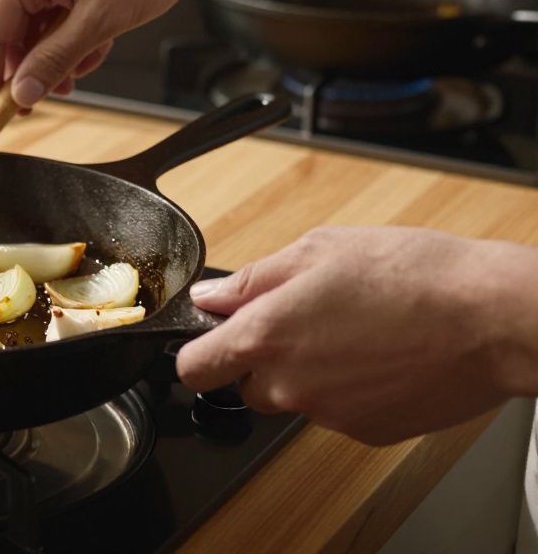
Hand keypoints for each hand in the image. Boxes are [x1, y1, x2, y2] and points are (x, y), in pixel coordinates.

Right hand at [0, 0, 209, 111]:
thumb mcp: (99, 21)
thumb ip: (54, 61)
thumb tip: (22, 93)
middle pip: (6, 37)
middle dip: (28, 71)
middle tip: (43, 101)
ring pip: (30, 34)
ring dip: (53, 60)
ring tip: (81, 70)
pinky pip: (48, 23)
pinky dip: (68, 44)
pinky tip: (93, 48)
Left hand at [176, 226, 537, 445]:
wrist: (490, 319)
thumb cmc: (412, 275)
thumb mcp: (320, 250)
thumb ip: (255, 280)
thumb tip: (211, 298)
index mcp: (265, 336)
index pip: (193, 368)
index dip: (198, 353)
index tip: (210, 340)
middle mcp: (288, 385)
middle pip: (246, 385)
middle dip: (263, 359)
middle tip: (306, 321)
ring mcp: (327, 415)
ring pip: (294, 398)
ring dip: (308, 374)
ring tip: (355, 332)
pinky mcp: (366, 432)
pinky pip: (337, 412)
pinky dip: (349, 391)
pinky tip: (382, 356)